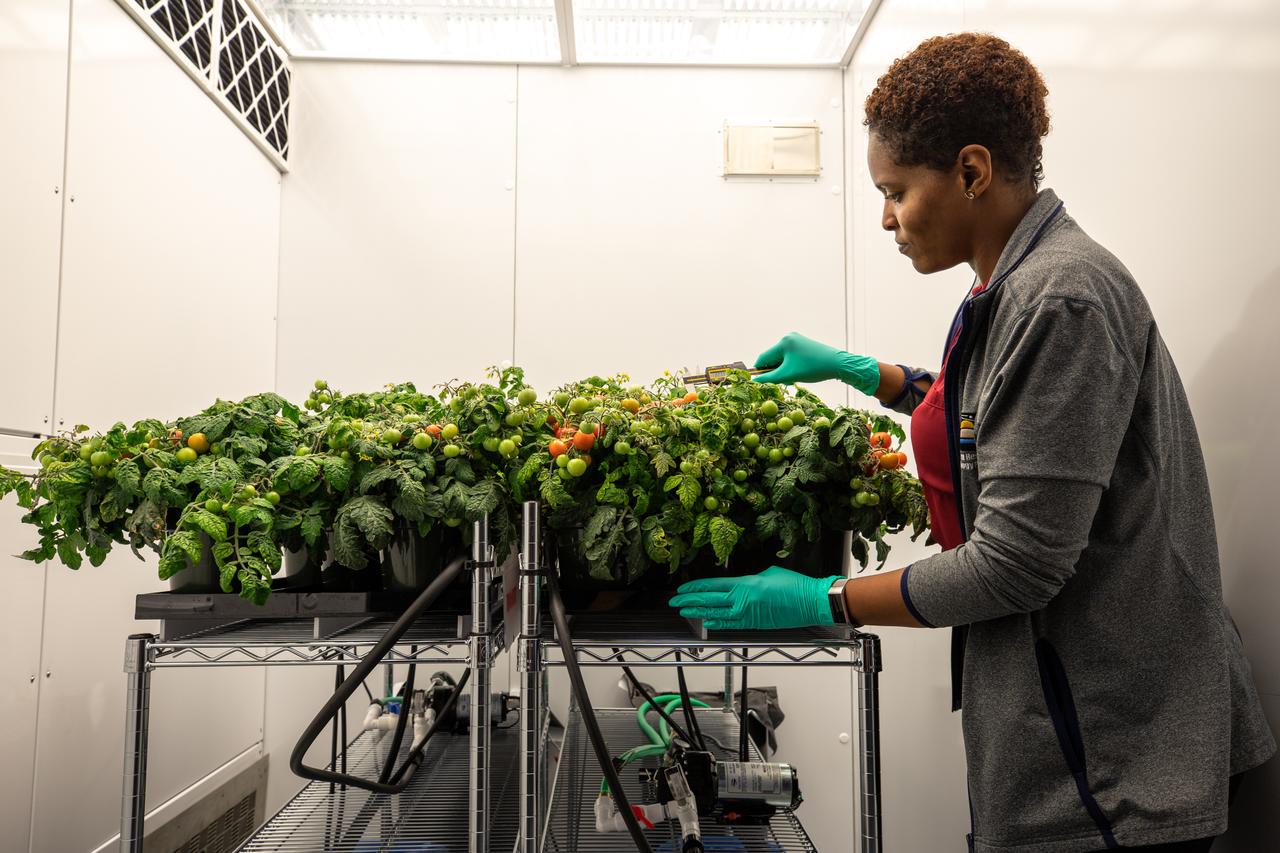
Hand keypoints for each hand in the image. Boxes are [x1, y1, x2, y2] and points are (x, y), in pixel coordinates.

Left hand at [668, 567, 840, 630]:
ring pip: (716, 614)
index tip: (682, 589)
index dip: (695, 588)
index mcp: (744, 584)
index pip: (712, 586)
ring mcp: (747, 614)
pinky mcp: (755, 625)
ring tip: (684, 612)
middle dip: (690, 601)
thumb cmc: (794, 585)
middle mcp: (742, 601)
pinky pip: (731, 624)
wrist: (810, 602)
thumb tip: (741, 584)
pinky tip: (706, 623)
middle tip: (675, 603)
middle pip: (709, 601)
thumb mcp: (767, 573)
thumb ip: (749, 579)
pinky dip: (717, 623)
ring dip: (699, 613)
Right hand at [752, 333, 880, 395]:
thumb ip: (768, 378)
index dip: (759, 371)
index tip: (759, 383)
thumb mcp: (788, 375)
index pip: (763, 358)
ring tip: (791, 378)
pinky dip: (790, 366)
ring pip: (781, 358)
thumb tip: (753, 382)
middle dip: (774, 371)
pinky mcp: (804, 345)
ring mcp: (797, 340)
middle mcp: (789, 337)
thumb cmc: (812, 369)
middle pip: (772, 357)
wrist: (838, 364)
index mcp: (783, 342)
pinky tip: (797, 373)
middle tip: (780, 382)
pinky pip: (790, 357)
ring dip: (782, 370)